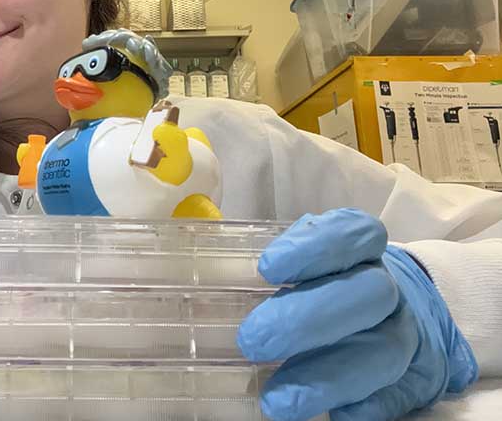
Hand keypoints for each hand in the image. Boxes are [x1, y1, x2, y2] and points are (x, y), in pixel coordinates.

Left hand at [237, 209, 477, 420]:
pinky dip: (367, 408)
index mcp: (361, 249)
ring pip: (381, 352)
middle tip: (251, 342)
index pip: (352, 234)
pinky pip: (397, 396)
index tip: (267, 267)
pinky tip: (336, 416)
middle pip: (367, 295)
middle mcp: (387, 288)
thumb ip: (281, 262)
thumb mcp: (309, 258)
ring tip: (277, 401)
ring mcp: (404, 335)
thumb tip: (223, 276)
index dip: (313, 248)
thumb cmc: (331, 281)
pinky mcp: (414, 380)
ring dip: (327, 378)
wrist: (405, 314)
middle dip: (306, 320)